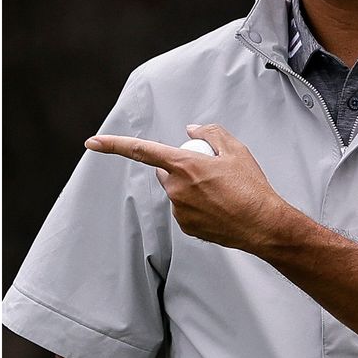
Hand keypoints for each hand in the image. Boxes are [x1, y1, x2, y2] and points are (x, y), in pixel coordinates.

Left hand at [85, 123, 290, 251]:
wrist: (265, 225)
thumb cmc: (252, 187)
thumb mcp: (236, 150)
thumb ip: (210, 133)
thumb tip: (191, 130)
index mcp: (184, 166)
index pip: (141, 151)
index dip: (113, 145)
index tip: (92, 142)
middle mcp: (176, 189)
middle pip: (165, 172)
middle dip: (179, 169)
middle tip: (209, 172)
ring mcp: (179, 211)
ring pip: (176, 192)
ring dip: (190, 189)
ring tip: (222, 194)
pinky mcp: (186, 228)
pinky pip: (184, 211)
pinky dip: (197, 207)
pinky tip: (220, 209)